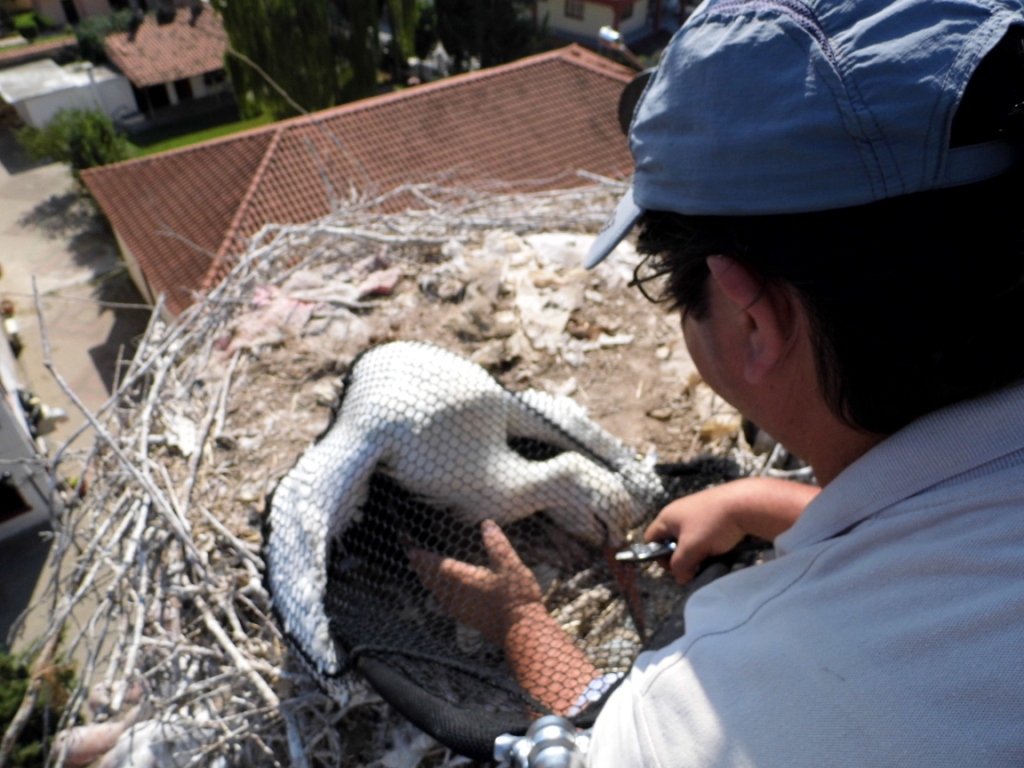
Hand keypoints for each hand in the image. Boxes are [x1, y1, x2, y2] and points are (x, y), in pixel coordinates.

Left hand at [408, 519, 542, 644]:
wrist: (522, 632)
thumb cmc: (516, 598)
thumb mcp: (510, 565)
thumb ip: (496, 544)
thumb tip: (486, 524)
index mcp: (462, 579)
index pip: (434, 565)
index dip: (420, 556)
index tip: (409, 548)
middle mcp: (455, 595)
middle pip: (430, 578)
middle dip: (419, 566)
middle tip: (410, 555)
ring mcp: (459, 609)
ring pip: (435, 591)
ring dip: (427, 579)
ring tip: (421, 570)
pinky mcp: (465, 618)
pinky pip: (443, 601)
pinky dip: (437, 591)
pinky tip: (442, 592)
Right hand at [645, 477, 818, 583]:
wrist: (746, 504)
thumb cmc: (713, 524)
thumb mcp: (692, 549)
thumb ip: (680, 566)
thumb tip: (681, 577)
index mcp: (667, 516)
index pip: (651, 540)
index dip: (658, 557)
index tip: (675, 567)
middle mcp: (679, 512)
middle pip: (671, 541)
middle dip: (681, 557)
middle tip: (695, 565)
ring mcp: (697, 512)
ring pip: (689, 540)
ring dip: (697, 552)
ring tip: (711, 557)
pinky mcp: (712, 514)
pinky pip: (704, 535)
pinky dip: (709, 545)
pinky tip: (721, 548)